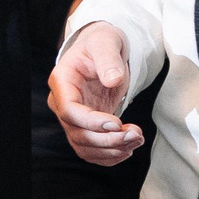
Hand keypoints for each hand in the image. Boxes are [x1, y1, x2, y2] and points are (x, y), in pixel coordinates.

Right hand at [49, 22, 143, 164]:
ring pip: (84, 146)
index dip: (91, 122)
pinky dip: (109, 156)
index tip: (116, 123)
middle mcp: (62, 104)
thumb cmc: (101, 43)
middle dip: (107, 140)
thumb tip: (112, 80)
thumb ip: (108, 60)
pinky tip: (129, 148)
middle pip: (77, 134)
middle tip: (135, 134)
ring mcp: (74, 118)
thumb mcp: (105, 43)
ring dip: (111, 150)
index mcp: (62, 82)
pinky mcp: (87, 127)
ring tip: (136, 139)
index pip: (69, 111)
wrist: (103, 51)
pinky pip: (92, 150)